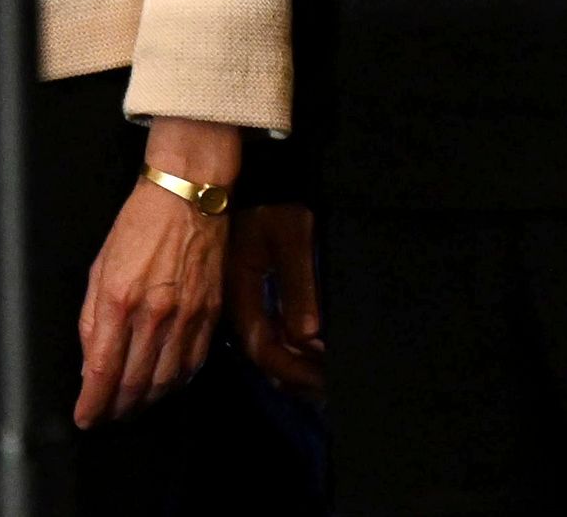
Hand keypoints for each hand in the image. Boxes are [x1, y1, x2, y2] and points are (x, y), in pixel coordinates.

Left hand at [74, 119, 238, 427]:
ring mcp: (187, 314)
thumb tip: (92, 364)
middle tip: (107, 416)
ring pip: (166, 380)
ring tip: (134, 405)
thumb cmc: (140, 225)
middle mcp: (155, 314)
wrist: (188, 195)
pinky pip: (194, 361)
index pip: (103, 372)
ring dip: (147, 400)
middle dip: (117, 409)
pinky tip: (165, 382)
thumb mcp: (99, 269)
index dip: (92, 404)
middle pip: (135, 384)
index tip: (86, 418)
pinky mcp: (211, 311)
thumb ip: (92, 320)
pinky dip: (177, 380)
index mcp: (120, 301)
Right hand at [223, 202, 323, 397]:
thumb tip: (308, 336)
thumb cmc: (273, 204)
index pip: (266, 350)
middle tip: (330, 387)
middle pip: (263, 357)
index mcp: (242, 296)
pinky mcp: (247, 295)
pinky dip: (288, 349)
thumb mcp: (292, 239)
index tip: (326, 379)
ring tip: (323, 378)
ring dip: (292, 366)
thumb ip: (299, 288)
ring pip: (264, 348)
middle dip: (296, 376)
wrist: (249, 178)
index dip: (295, 370)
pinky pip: (265, 333)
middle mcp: (237, 307)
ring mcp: (239, 303)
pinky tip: (307, 354)